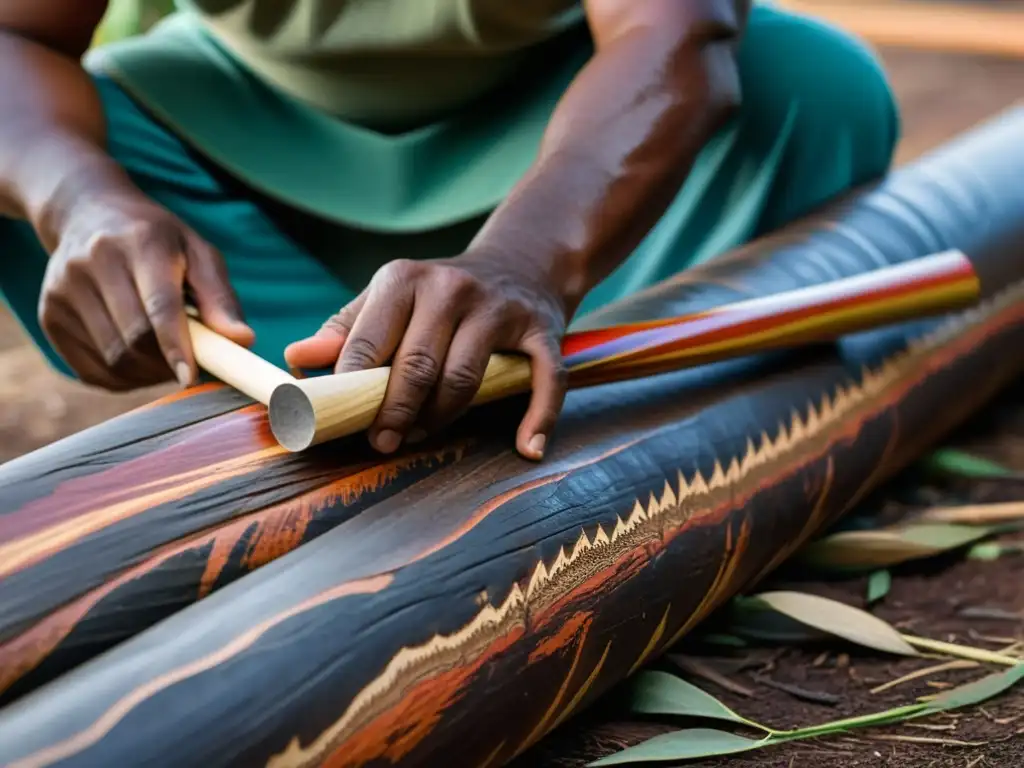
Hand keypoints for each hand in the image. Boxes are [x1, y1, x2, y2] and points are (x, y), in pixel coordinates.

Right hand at [38, 183, 253, 389]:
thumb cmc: (156, 239)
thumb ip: (221, 297)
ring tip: (165, 358)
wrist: (86, 213)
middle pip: (134, 339)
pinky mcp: (49, 314)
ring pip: (112, 359)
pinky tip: (137, 360)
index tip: (191, 377)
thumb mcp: (197, 252)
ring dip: (147, 374)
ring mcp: (64, 290)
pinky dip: (122, 377)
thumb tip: (242, 340)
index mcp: (140, 243)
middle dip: (167, 364)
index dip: (176, 346)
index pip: (159, 306)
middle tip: (189, 366)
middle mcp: (94, 263)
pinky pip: (90, 370)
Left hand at [284, 252, 570, 459]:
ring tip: (423, 434)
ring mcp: (498, 309)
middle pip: (417, 366)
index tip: (346, 424)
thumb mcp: (390, 298)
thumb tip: (297, 358)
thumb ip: (346, 329)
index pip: (369, 344)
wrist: (521, 262)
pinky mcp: (542, 328)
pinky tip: (528, 448)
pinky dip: (538, 417)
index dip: (353, 391)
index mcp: (404, 278)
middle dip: (396, 413)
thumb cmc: (439, 294)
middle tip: (384, 442)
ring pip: (464, 379)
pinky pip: (544, 379)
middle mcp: (451, 288)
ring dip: (442, 418)